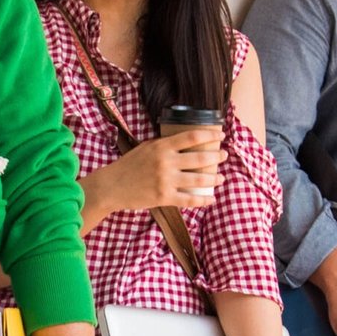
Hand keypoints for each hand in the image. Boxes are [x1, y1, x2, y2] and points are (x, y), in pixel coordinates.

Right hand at [85, 129, 225, 214]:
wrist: (112, 186)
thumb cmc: (129, 165)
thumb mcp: (146, 148)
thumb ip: (164, 144)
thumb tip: (184, 140)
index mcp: (162, 147)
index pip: (191, 137)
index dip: (209, 135)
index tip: (221, 135)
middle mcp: (166, 162)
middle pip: (200, 158)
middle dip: (217, 156)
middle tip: (224, 155)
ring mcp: (166, 181)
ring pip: (198, 180)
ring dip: (214, 179)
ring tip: (221, 178)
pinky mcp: (164, 197)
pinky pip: (189, 200)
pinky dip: (203, 200)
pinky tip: (211, 199)